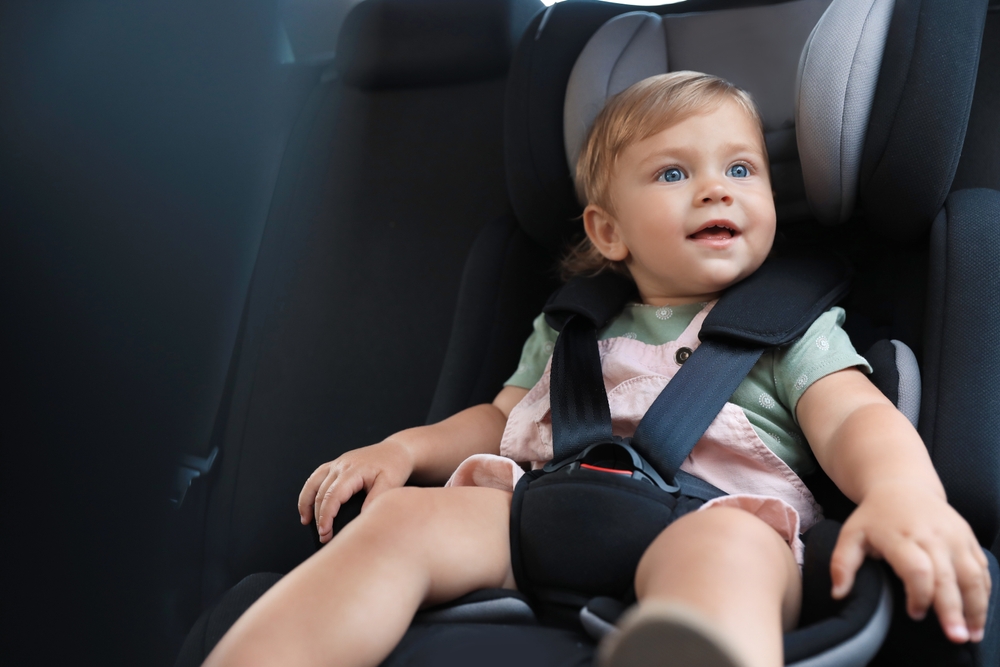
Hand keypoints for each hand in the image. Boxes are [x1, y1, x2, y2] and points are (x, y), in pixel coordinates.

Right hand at [298, 439, 414, 542]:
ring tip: (306, 522)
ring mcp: (337, 463)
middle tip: (324, 537)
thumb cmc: (394, 467)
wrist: (396, 451)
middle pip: (321, 492)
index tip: (325, 533)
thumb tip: (361, 520)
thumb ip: (375, 500)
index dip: (326, 516)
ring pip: (313, 483)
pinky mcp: (336, 464)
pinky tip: (309, 506)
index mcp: (353, 470)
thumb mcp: (390, 484)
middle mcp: (341, 465)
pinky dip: (309, 492)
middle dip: (319, 516)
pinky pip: (316, 477)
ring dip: (307, 503)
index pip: (333, 495)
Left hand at [830, 481, 991, 642]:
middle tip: (956, 637)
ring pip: (972, 575)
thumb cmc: (874, 516)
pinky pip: (982, 568)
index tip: (914, 614)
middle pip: (948, 577)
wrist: (902, 485)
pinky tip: (979, 614)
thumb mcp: (852, 534)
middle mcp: (932, 535)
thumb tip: (838, 594)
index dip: (919, 594)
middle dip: (953, 610)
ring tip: (973, 635)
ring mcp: (954, 536)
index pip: (917, 569)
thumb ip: (842, 564)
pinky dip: (984, 593)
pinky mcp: (968, 538)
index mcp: (901, 535)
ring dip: (976, 607)